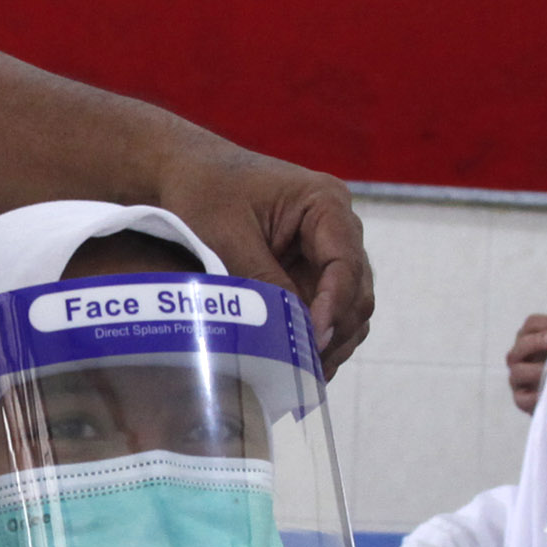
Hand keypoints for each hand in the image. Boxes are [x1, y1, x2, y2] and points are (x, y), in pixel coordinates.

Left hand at [148, 144, 374, 370]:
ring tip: (304, 374)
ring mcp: (327, 250)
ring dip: (333, 339)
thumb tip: (298, 332)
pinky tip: (300, 363)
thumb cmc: (205, 192)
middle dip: (336, 330)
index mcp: (325, 203)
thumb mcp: (228, 238)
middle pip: (357, 290)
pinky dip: (319, 335)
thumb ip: (265, 282)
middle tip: (306, 367)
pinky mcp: (311, 269)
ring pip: (349, 305)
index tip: (313, 339)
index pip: (345, 264)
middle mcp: (338, 226)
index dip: (333, 307)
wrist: (188, 172)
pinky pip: (327, 308)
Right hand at [505, 281, 546, 411]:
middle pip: (520, 345)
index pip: (530, 324)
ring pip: (518, 371)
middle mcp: (519, 356)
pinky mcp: (522, 400)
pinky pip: (522, 399)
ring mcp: (518, 379)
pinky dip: (536, 396)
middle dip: (537, 343)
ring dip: (537, 369)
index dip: (544, 323)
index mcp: (531, 336)